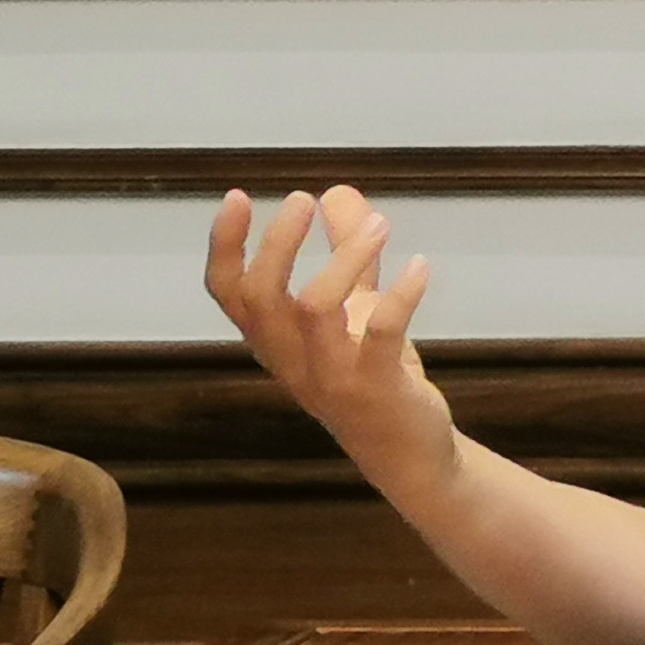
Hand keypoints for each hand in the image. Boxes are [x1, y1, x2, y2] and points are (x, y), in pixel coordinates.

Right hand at [204, 187, 462, 511]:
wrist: (409, 454)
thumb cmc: (372, 375)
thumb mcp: (354, 308)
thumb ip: (344, 252)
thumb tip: (336, 190)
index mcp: (276, 341)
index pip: (229, 293)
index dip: (225, 246)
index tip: (237, 196)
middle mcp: (291, 361)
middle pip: (260, 297)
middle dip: (277, 243)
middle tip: (302, 199)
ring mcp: (331, 377)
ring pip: (314, 310)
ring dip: (346, 258)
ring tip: (380, 224)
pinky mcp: (376, 389)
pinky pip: (380, 335)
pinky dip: (400, 295)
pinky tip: (419, 267)